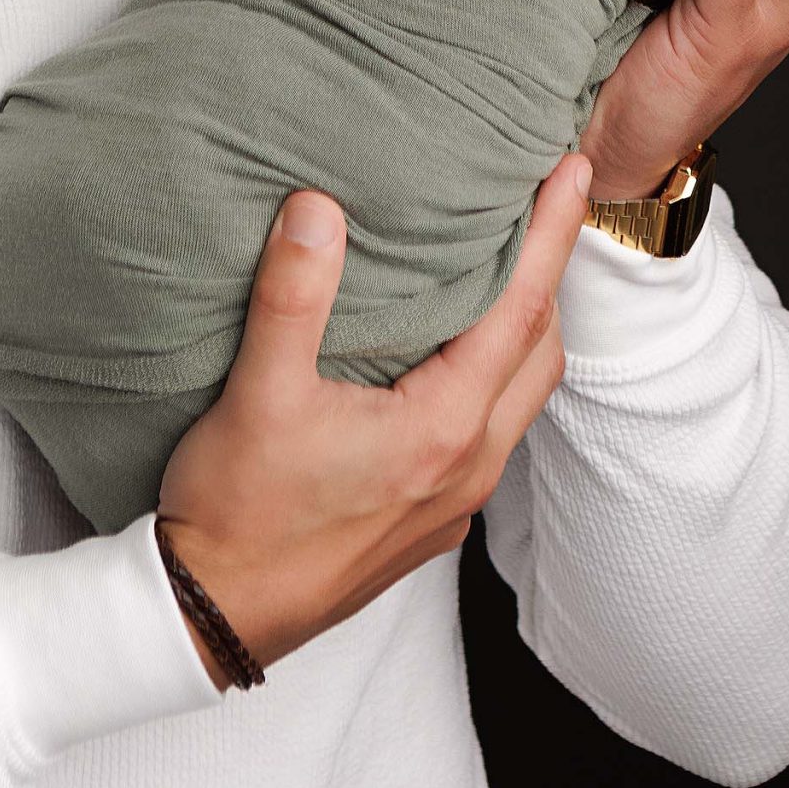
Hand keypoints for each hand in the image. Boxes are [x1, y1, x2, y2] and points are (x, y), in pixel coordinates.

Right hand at [154, 150, 594, 685]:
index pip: (520, 309)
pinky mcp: (430, 523)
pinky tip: (452, 355)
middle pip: (541, 352)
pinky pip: (490, 433)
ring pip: (520, 396)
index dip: (553, 233)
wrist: (213, 617)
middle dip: (551, 276)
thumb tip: (316, 208)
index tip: (575, 170)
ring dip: (524, 329)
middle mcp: (466, 467)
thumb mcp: (257, 394)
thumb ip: (293, 295)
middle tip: (547, 208)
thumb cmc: (236, 511)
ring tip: (504, 269)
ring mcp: (454, 502)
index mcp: (441, 428)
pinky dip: (493, 376)